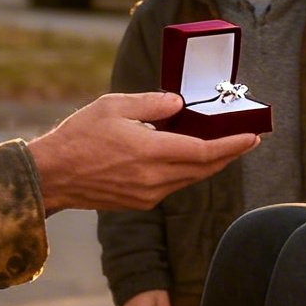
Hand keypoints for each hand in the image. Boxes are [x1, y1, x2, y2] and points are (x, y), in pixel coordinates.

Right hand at [27, 92, 258, 214]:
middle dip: (229, 154)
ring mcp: (147, 194)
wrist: (52, 176)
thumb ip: (151, 103)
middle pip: (204, 169)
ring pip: (190, 179)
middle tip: (248, 140)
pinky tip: (189, 157)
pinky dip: (188, 170)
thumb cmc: (78, 137)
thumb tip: (179, 103)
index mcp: (150, 152)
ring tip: (224, 146)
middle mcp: (154, 179)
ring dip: (210, 164)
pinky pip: (173, 185)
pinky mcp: (140, 202)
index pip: (204, 151)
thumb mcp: (113, 106)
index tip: (253, 136)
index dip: (233, 145)